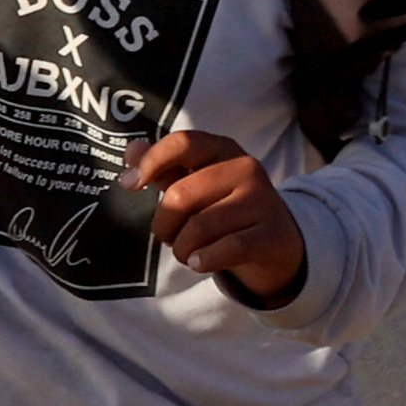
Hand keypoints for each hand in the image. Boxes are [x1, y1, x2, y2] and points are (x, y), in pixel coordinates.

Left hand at [129, 130, 304, 298]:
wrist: (276, 241)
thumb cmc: (224, 207)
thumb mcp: (195, 182)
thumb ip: (163, 167)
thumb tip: (131, 152)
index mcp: (222, 149)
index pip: (183, 143)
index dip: (151, 162)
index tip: (130, 184)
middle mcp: (246, 168)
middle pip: (182, 194)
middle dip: (164, 224)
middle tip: (168, 237)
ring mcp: (262, 200)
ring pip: (200, 227)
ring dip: (182, 248)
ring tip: (186, 252)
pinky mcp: (271, 234)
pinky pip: (226, 249)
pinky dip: (204, 260)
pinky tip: (199, 262)